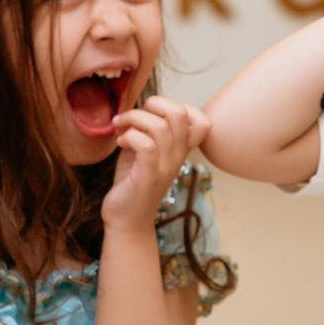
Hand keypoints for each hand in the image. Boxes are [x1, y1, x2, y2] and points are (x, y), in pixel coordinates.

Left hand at [100, 96, 210, 233]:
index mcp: (180, 150)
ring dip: (133, 119)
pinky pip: (145, 144)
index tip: (155, 114)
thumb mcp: (146, 152)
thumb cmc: (133, 182)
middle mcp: (178, 157)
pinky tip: (120, 143)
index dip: (179, 106)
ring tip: (121, 129)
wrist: (126, 220)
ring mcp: (165, 166)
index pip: (202, 121)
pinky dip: (129, 136)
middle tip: (134, 117)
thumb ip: (148, 131)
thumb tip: (138, 109)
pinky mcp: (148, 175)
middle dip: (152, 104)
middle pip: (179, 113)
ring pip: (158, 126)